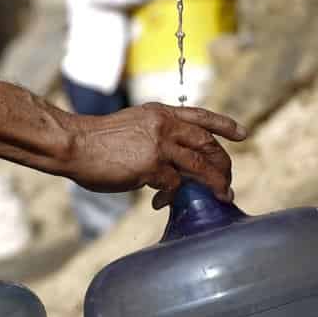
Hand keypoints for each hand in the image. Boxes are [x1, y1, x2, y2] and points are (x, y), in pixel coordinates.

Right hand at [63, 104, 246, 208]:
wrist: (74, 143)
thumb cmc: (96, 141)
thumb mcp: (133, 127)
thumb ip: (156, 138)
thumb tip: (172, 164)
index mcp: (160, 113)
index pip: (200, 116)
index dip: (224, 125)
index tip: (242, 134)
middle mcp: (165, 125)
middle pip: (208, 143)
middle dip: (223, 164)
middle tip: (227, 181)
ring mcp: (160, 144)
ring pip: (201, 166)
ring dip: (215, 184)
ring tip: (221, 197)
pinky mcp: (152, 165)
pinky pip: (176, 186)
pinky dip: (172, 197)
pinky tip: (159, 203)